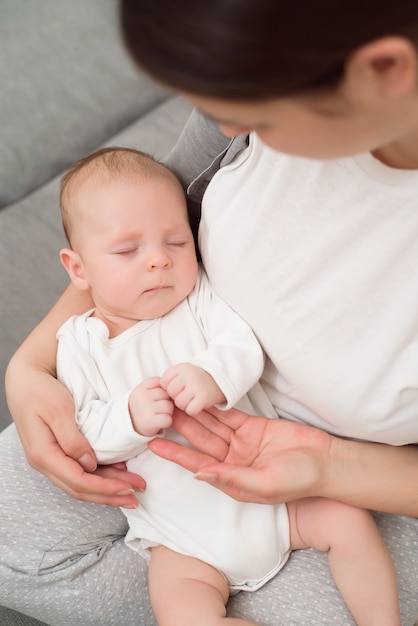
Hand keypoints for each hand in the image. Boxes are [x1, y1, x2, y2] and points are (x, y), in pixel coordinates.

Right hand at [7, 369, 142, 507]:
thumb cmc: (39, 391)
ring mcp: (49, 459)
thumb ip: (73, 439)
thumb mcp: (58, 410)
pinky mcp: (56, 453)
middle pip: (80, 489)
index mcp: (43, 454)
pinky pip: (77, 472)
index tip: (128, 488)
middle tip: (136, 497)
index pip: (78, 481)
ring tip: (130, 491)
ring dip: (106, 490)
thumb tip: (90, 464)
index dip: (105, 488)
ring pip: (79, 484)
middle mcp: (44, 462)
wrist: (24, 379)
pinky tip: (116, 475)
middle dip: (110, 495)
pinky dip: (98, 477)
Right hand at [129, 377, 173, 435]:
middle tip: (158, 408)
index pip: (162, 383)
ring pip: (169, 407)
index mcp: (142, 387)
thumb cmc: (144, 406)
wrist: (131, 424)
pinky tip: (159, 421)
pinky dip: (167, 422)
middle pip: (167, 394)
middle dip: (166, 401)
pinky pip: (168, 419)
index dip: (163, 391)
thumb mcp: (146, 391)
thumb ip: (158, 385)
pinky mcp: (150, 421)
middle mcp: (143, 396)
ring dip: (168, 412)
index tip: (156, 397)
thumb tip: (176, 386)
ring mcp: (146, 408)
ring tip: (158, 414)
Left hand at [148, 406, 332, 503]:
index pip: (196, 464)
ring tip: (172, 401)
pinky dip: (214, 407)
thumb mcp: (264, 484)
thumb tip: (200, 475)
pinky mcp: (253, 426)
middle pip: (200, 441)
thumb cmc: (298, 479)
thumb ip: (232, 478)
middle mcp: (233, 460)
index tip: (153, 444)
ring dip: (193, 414)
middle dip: (180, 427)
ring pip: (211, 425)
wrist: (326, 462)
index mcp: (231, 479)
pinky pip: (229, 415)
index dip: (174, 454)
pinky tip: (198, 397)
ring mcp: (242, 442)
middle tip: (158, 413)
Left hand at [161, 363, 225, 414]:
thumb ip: (170, 379)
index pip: (164, 381)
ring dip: (184, 404)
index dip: (170, 387)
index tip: (179, 386)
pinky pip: (190, 410)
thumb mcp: (183, 372)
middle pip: (171, 393)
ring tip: (192, 398)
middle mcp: (188, 375)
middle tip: (187, 393)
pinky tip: (198, 403)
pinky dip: (193, 410)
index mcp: (181, 368)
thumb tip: (158, 394)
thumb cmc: (197, 378)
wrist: (219, 379)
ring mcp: (196, 386)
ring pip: (179, 403)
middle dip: (176, 396)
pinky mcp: (204, 398)